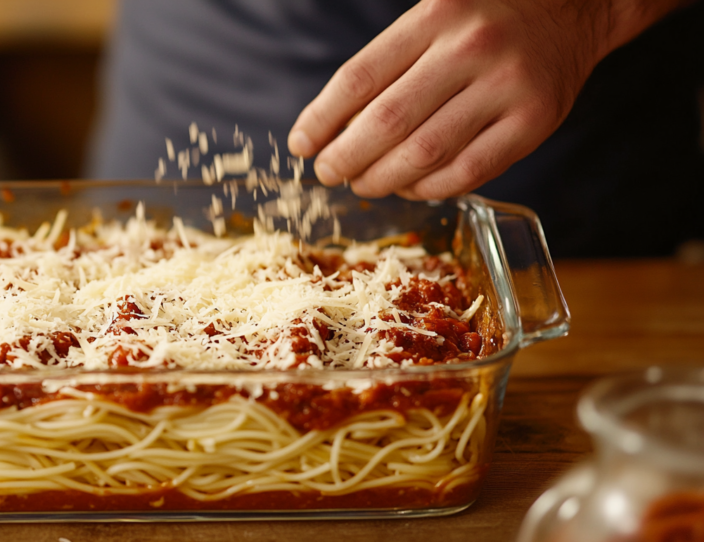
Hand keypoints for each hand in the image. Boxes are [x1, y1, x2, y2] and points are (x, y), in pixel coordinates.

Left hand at [287, 0, 684, 199]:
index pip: (359, 77)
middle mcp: (471, 48)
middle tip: (329, 172)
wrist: (573, 9)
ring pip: (424, 153)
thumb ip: (390, 65)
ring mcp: (506, 87)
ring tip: (362, 184)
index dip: (322, 119)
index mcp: (436, 15)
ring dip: (382, 179)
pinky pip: (467, 172)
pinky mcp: (534, 122)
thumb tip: (333, 128)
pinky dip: (429, 188)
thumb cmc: (486, 19)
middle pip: (387, 121)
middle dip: (346, 157)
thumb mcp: (435, 17)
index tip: (302, 145)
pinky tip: (409, 187)